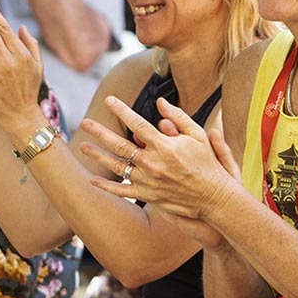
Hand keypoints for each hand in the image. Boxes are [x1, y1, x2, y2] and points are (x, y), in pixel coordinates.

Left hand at [80, 96, 238, 225]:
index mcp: (165, 146)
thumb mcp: (198, 135)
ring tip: (83, 146)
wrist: (213, 197)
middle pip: (120, 145)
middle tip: (85, 122)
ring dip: (98, 156)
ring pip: (117, 166)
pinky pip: (123, 191)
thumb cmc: (207, 162)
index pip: (138, 123)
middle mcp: (153, 163)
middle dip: (100, 132)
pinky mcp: (148, 196)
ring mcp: (149, 181)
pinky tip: (93, 180)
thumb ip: (178, 117)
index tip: (109, 100)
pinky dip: (107, 186)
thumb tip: (159, 102)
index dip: (122, 110)